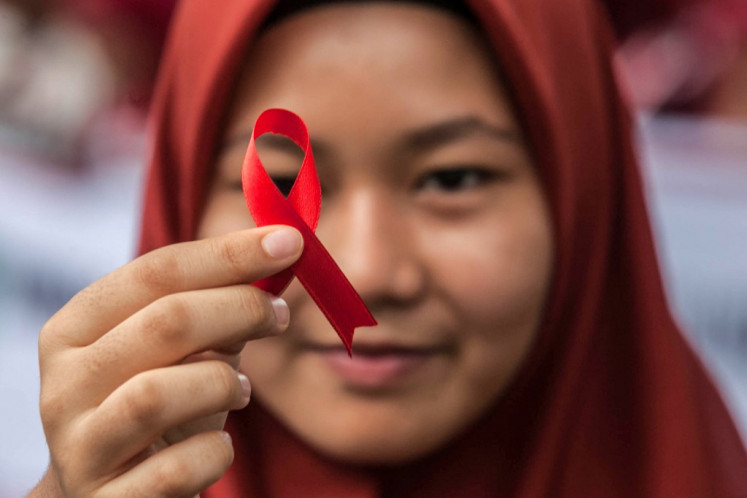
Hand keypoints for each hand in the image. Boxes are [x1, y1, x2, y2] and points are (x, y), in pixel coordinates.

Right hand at [33, 226, 301, 496]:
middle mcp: (64, 384)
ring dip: (222, 383)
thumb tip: (281, 249)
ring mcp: (79, 447)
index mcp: (76, 330)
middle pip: (165, 323)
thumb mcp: (178, 351)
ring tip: (239, 389)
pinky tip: (217, 447)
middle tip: (280, 314)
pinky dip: (215, 452)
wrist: (112, 496)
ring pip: (159, 394)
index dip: (229, 253)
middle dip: (241, 308)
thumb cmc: (156, 408)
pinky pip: (178, 467)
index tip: (290, 241)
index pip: (157, 272)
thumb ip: (217, 303)